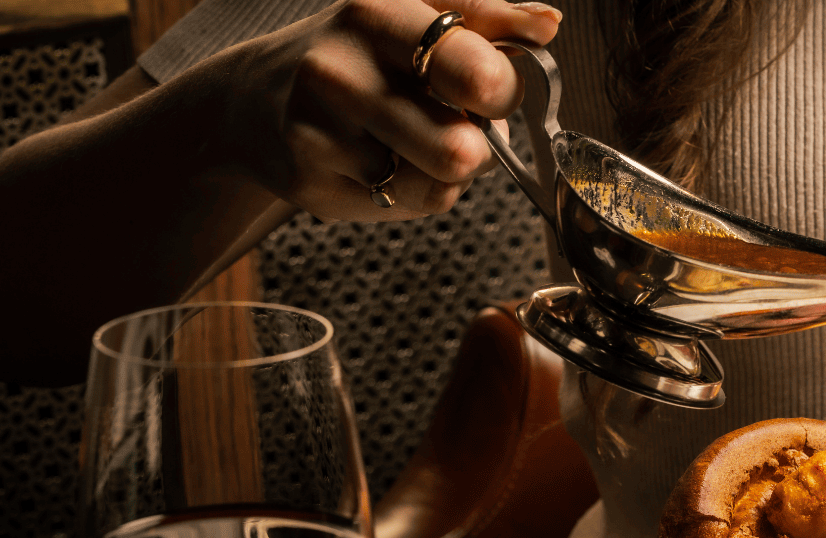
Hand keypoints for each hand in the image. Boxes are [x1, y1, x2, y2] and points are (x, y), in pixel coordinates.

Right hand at [221, 0, 560, 220]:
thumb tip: (547, 24)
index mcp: (377, 14)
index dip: (503, 92)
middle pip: (461, 148)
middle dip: (477, 143)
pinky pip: (409, 205)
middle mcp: (340, 71)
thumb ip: (487, 18)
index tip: (488, 88)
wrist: (252, 101)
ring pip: (440, 184)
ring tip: (412, 142)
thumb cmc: (356, 56)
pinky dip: (412, 192)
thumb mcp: (415, 15)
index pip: (479, 73)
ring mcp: (321, 131)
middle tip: (453, 123)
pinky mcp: (312, 182)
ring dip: (446, 171)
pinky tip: (381, 163)